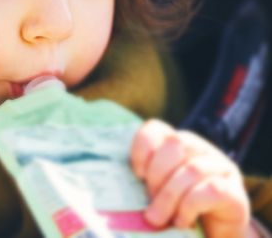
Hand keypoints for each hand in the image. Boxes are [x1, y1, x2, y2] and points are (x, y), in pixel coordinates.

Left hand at [131, 119, 251, 237]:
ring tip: (157, 218)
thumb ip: (145, 182)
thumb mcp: (157, 191)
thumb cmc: (177, 210)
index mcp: (178, 145)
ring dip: (169, 196)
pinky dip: (188, 207)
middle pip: (175, 144)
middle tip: (149, 200)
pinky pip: (210, 190)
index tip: (137, 174)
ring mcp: (220, 168)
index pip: (156, 128)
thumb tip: (121, 188)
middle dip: (156, 174)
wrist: (213, 234)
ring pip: (191, 169)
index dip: (142, 148)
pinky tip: (181, 221)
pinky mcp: (234, 192)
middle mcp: (201, 149)